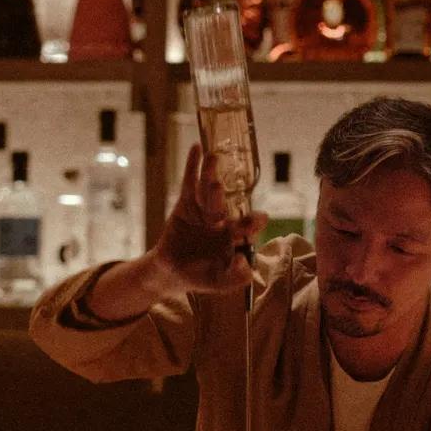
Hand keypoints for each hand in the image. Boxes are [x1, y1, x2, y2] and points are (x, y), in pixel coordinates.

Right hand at [150, 144, 265, 296]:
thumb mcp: (219, 283)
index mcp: (235, 236)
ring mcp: (205, 209)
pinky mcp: (186, 203)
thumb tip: (243, 261)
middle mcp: (223, 219)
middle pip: (225, 204)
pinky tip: (196, 148)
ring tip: (213, 158)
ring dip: (210, 173)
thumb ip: (234, 277)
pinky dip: (192, 165)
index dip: (252, 222)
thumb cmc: (200, 277)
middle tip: (218, 187)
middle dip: (221, 196)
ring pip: (208, 190)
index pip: (247, 226)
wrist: (172, 272)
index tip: (258, 219)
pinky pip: (190, 182)